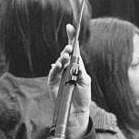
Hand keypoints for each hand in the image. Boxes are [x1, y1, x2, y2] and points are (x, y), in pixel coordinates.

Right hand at [48, 24, 90, 138]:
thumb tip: (75, 59)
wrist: (77, 112)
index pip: (74, 50)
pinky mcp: (53, 82)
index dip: (72, 39)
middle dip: (67, 48)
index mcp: (76, 66)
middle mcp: (67, 68)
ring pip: (59, 62)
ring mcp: (59, 75)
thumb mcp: (85, 82)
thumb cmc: (82, 97)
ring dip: (62, 58)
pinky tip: (58, 65)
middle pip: (65, 53)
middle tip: (69, 48)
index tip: (71, 27)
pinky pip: (53, 72)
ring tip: (66, 56)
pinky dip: (55, 68)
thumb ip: (80, 70)